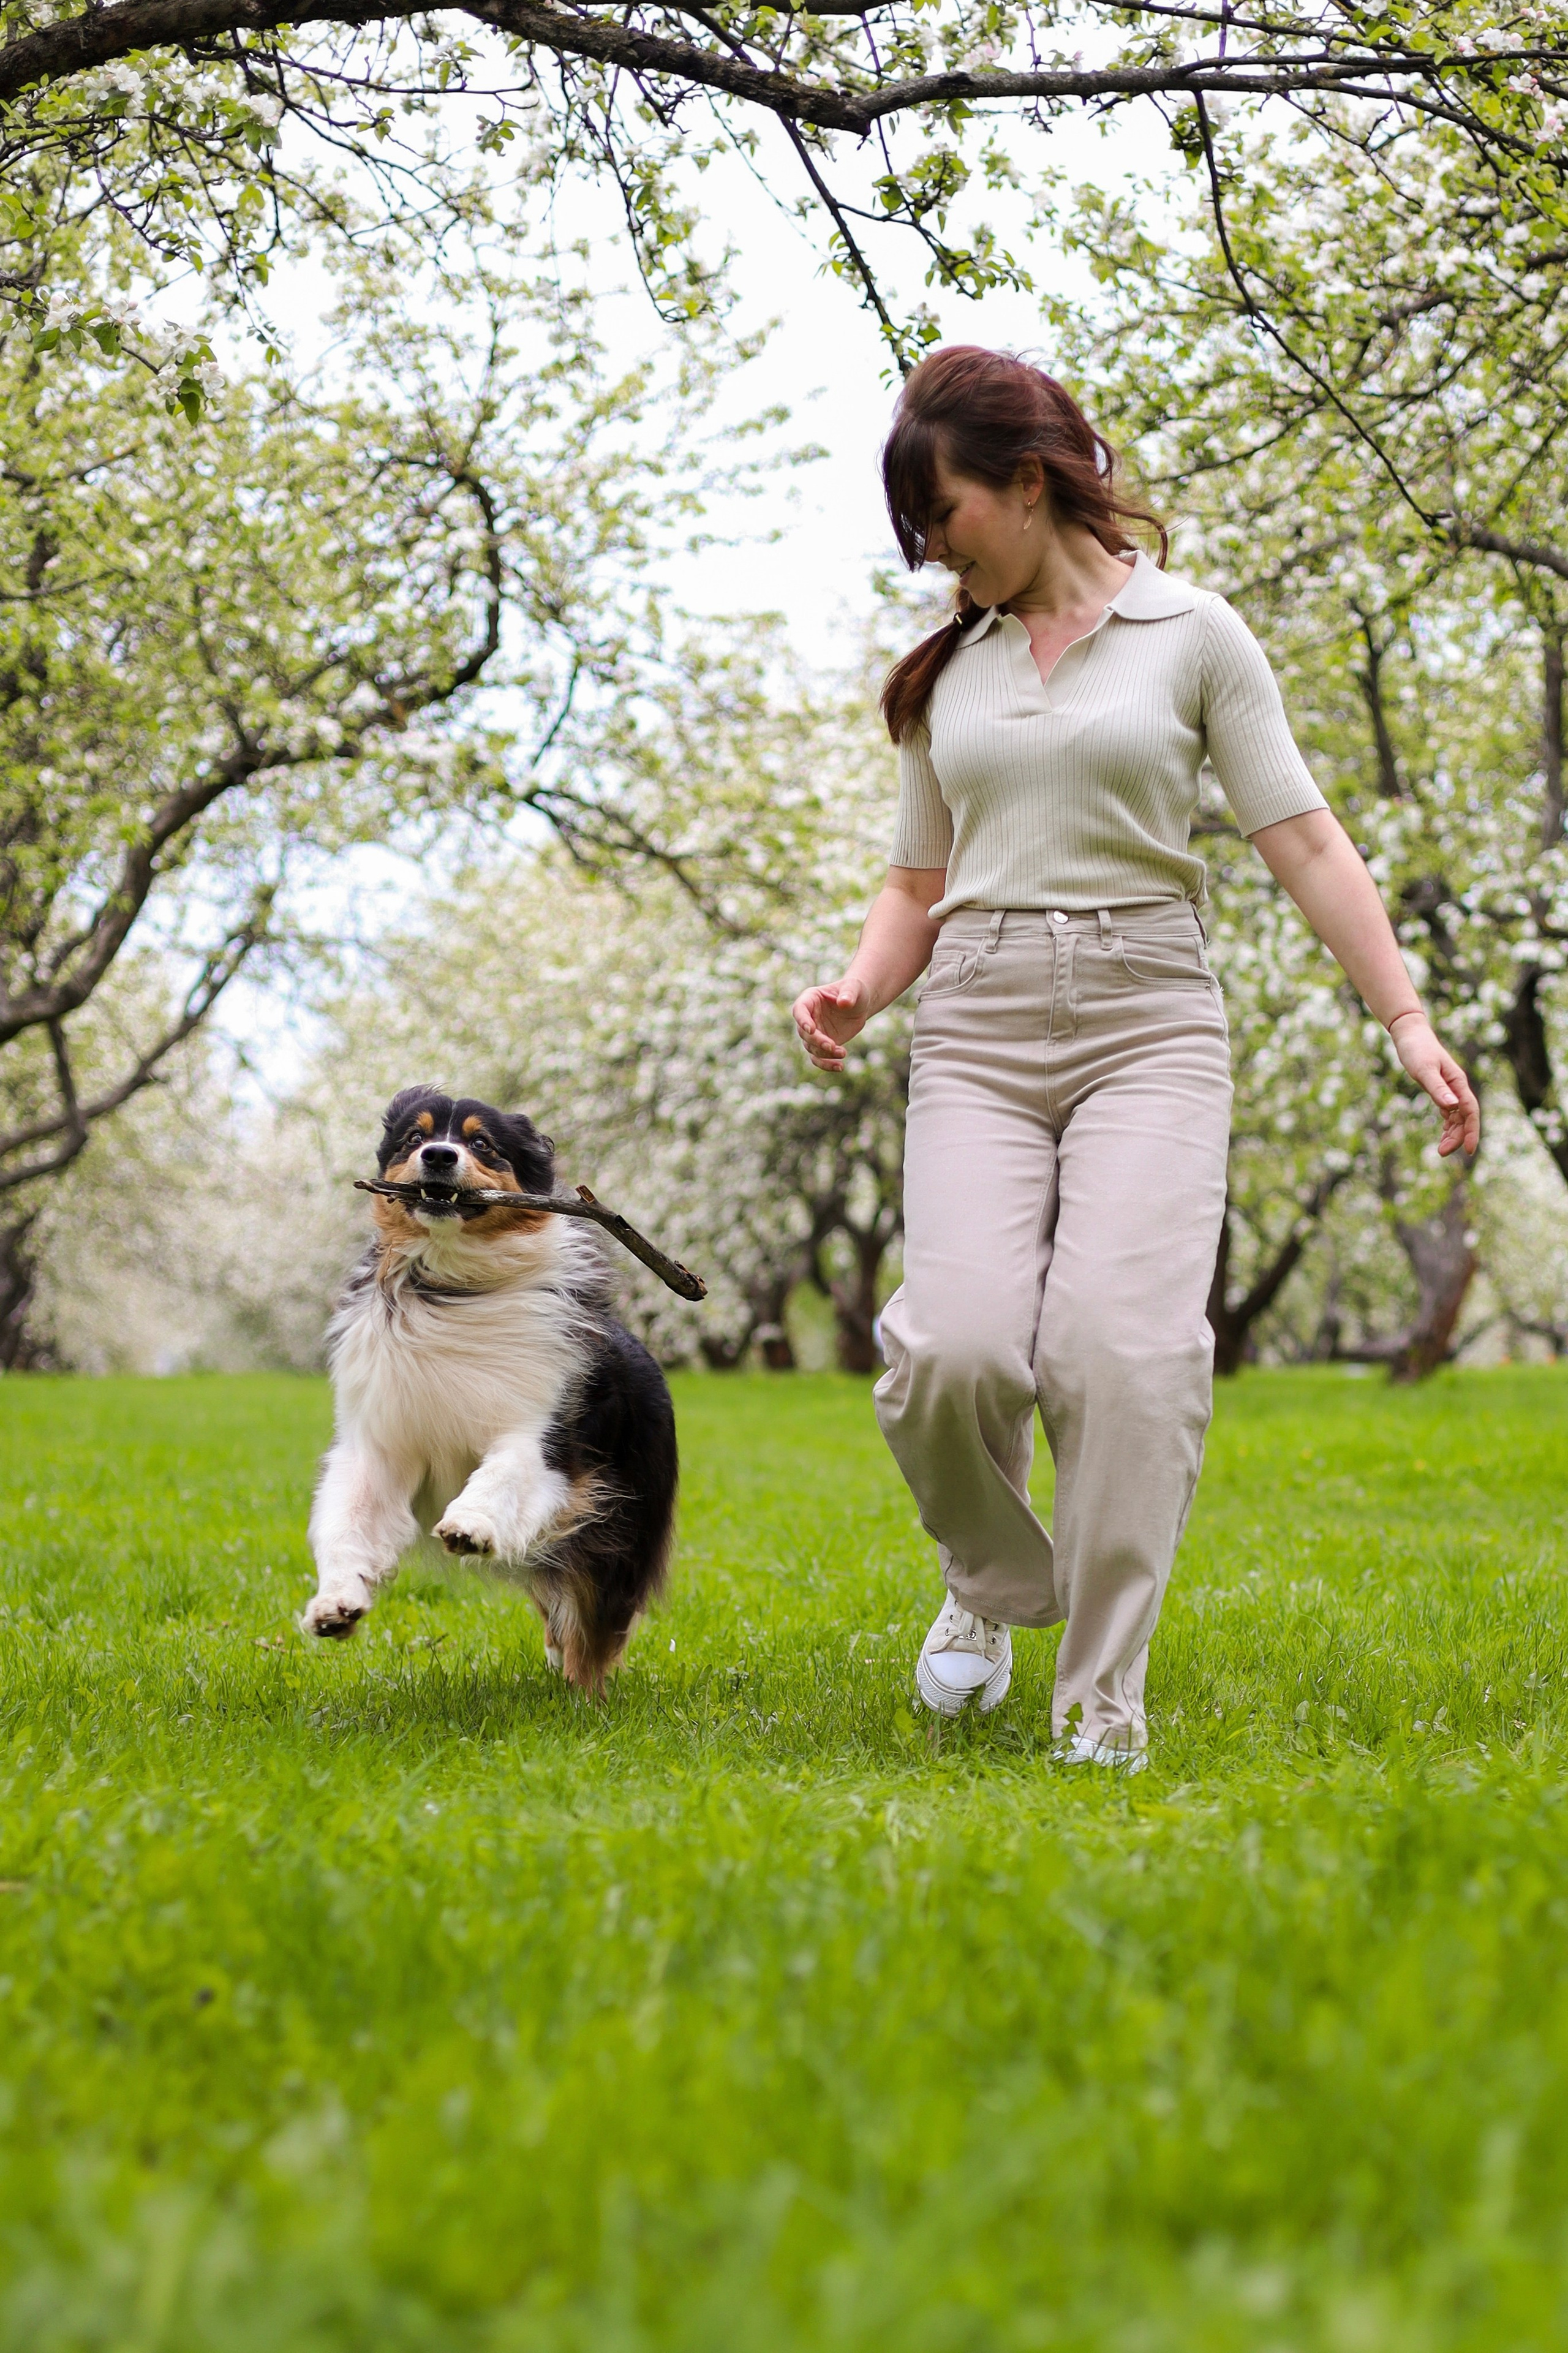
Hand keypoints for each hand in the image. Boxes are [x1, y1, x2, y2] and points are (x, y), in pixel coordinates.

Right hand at [792, 974, 870, 1071]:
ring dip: (825, 1054)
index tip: (811, 1030)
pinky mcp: (822, 1045)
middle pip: (804, 1033)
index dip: (802, 1020)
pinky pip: (818, 1058)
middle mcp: (808, 1017)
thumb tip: (844, 1003)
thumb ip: (848, 993)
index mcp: (809, 999)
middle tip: (832, 1045)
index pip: (799, 1010)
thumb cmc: (854, 991)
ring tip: (843, 1053)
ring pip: (811, 1048)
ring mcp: (814, 1033)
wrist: (860, 1005)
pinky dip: (827, 1065)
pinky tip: (840, 1067)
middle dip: (817, 1041)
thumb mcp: (854, 987)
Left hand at [1391, 1014, 1479, 1157]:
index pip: (1470, 1111)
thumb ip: (1437, 1088)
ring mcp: (1449, 1089)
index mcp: (1457, 1083)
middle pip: (1465, 1117)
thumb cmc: (1416, 1050)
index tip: (1469, 1150)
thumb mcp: (1424, 1070)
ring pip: (1458, 1117)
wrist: (1409, 1035)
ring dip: (1453, 1133)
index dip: (1471, 1131)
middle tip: (1442, 1153)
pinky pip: (1449, 1112)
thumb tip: (1453, 1106)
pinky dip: (1448, 1124)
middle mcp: (1457, 1087)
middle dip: (1458, 1137)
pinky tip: (1443, 1135)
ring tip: (1441, 1150)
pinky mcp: (1440, 1090)